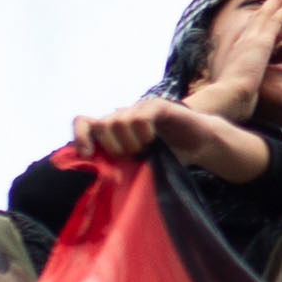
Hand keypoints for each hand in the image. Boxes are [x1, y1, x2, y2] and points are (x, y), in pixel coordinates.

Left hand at [70, 96, 200, 160]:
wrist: (200, 145)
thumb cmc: (168, 158)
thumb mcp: (137, 164)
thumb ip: (116, 164)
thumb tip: (94, 176)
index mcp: (114, 129)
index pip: (83, 122)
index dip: (81, 137)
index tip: (88, 155)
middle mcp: (123, 115)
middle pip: (100, 125)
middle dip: (112, 147)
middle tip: (131, 156)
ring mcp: (139, 108)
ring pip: (117, 122)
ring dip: (130, 143)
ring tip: (145, 149)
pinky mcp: (157, 106)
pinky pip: (140, 118)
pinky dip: (144, 134)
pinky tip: (153, 140)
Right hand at [183, 0, 281, 119]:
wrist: (229, 97)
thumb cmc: (229, 103)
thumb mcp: (234, 96)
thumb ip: (238, 95)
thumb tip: (238, 106)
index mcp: (236, 54)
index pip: (248, 33)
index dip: (257, 22)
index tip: (263, 14)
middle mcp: (242, 42)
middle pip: (258, 19)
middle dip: (268, 5)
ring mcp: (252, 40)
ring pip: (267, 15)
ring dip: (277, 2)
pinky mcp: (262, 41)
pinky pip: (276, 20)